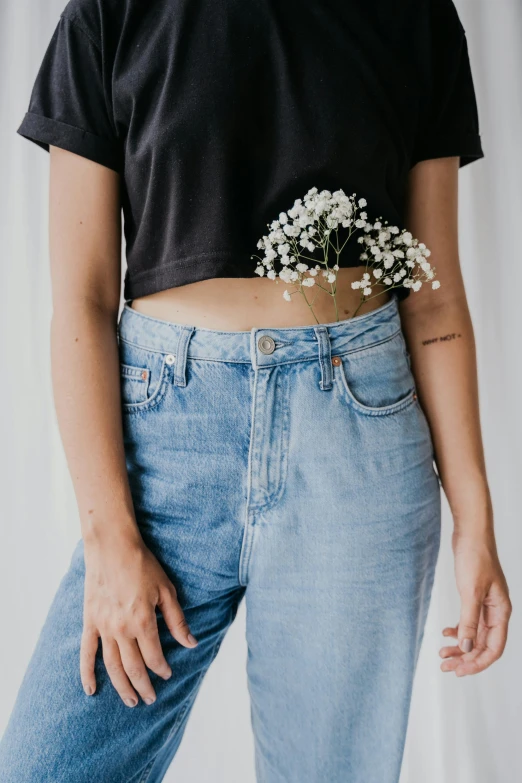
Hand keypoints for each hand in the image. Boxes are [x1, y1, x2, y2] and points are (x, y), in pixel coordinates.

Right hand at [81, 535, 197, 705]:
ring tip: (130, 701)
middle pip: (133, 668)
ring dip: (121, 687)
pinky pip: (87, 653)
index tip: (167, 674)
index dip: (162, 669)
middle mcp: (121, 629)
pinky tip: (91, 690)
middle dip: (143, 686)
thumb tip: (191, 643)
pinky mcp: (90, 621)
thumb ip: (177, 620)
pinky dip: (87, 673)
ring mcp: (103, 627)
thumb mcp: (166, 590)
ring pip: (112, 666)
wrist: (112, 546)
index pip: (154, 657)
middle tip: (150, 699)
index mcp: (143, 621)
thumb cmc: (143, 565)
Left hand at [439, 532, 511, 676]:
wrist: (471, 534)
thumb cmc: (475, 558)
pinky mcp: (474, 598)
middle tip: (445, 667)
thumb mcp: (470, 591)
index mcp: (501, 612)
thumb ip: (469, 621)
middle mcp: (496, 612)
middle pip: (482, 645)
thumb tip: (466, 648)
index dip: (478, 663)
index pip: (494, 648)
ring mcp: (485, 605)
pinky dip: (458, 631)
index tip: (460, 671)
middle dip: (465, 658)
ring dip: (460, 647)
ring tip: (442, 655)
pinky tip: (446, 633)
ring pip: (474, 635)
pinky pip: (468, 623)